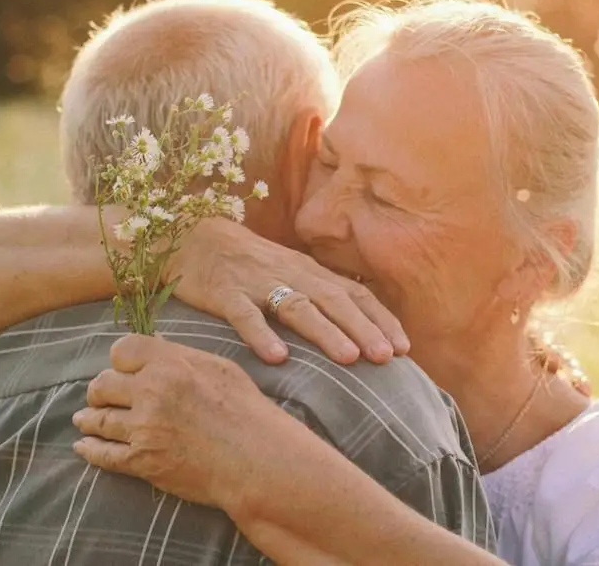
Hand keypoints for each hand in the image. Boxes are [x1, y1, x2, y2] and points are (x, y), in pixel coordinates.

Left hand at [72, 334, 304, 509]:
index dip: (119, 360)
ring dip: (89, 419)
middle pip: (103, 383)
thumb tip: (156, 348)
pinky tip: (84, 446)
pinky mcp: (141, 460)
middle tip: (101, 396)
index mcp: (170, 363)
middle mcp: (151, 391)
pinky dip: (90, 450)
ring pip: (98, 419)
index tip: (121, 369)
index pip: (121, 350)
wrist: (258, 460)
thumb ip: (182, 357)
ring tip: (84, 419)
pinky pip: (103, 454)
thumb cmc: (247, 412)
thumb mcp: (219, 368)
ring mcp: (143, 427)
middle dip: (101, 390)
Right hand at [166, 217, 409, 363]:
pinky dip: (261, 334)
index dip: (380, 319)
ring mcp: (257, 283)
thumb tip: (358, 332)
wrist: (193, 238)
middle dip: (363, 328)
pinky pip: (245, 315)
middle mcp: (290, 275)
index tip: (405, 348)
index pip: (354, 293)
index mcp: (309, 272)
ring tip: (349, 358)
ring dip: (325, 332)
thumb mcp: (289, 274)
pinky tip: (277, 358)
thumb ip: (319, 297)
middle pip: (334, 300)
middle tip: (388, 358)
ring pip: (297, 307)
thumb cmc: (248, 264)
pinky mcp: (225, 293)